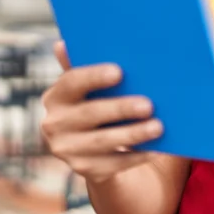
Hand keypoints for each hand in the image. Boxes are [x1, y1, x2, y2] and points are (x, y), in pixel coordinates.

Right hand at [40, 41, 163, 183]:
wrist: (91, 148)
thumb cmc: (96, 103)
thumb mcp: (89, 87)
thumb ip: (83, 66)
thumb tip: (63, 43)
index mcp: (56, 96)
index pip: (71, 82)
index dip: (94, 76)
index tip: (120, 71)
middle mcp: (54, 124)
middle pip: (90, 114)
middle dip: (121, 108)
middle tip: (149, 104)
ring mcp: (67, 150)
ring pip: (103, 142)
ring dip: (133, 134)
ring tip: (158, 127)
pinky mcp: (84, 169)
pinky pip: (113, 164)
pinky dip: (136, 156)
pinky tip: (157, 148)